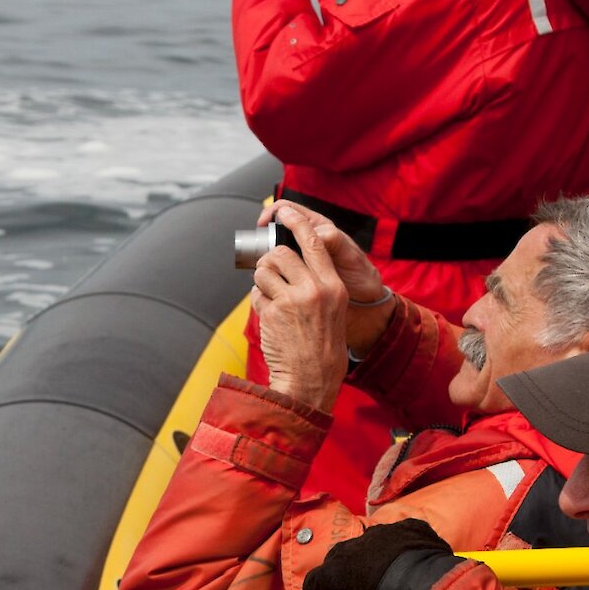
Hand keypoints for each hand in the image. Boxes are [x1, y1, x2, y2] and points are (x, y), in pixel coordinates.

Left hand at [251, 204, 348, 411]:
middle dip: (270, 261)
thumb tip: (289, 257)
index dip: (296, 222)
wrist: (312, 378)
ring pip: (264, 271)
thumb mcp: (331, 307)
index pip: (314, 242)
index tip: (284, 212)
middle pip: (281, 254)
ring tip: (271, 298)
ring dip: (262, 281)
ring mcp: (292, 301)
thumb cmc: (321, 342)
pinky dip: (259, 302)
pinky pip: (256, 295)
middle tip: (270, 272)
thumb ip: (316, 281)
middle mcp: (314, 289)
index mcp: (332, 285)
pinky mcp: (272, 314)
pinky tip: (270, 316)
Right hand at [282, 518, 460, 589]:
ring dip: (372, 564)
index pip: (312, 588)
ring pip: (368, 549)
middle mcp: (351, 546)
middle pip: (338, 564)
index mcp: (330, 572)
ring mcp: (382, 534)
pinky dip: (401, 551)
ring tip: (388, 586)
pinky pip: (400, 538)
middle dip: (344, 582)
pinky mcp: (411, 528)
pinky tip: (409, 567)